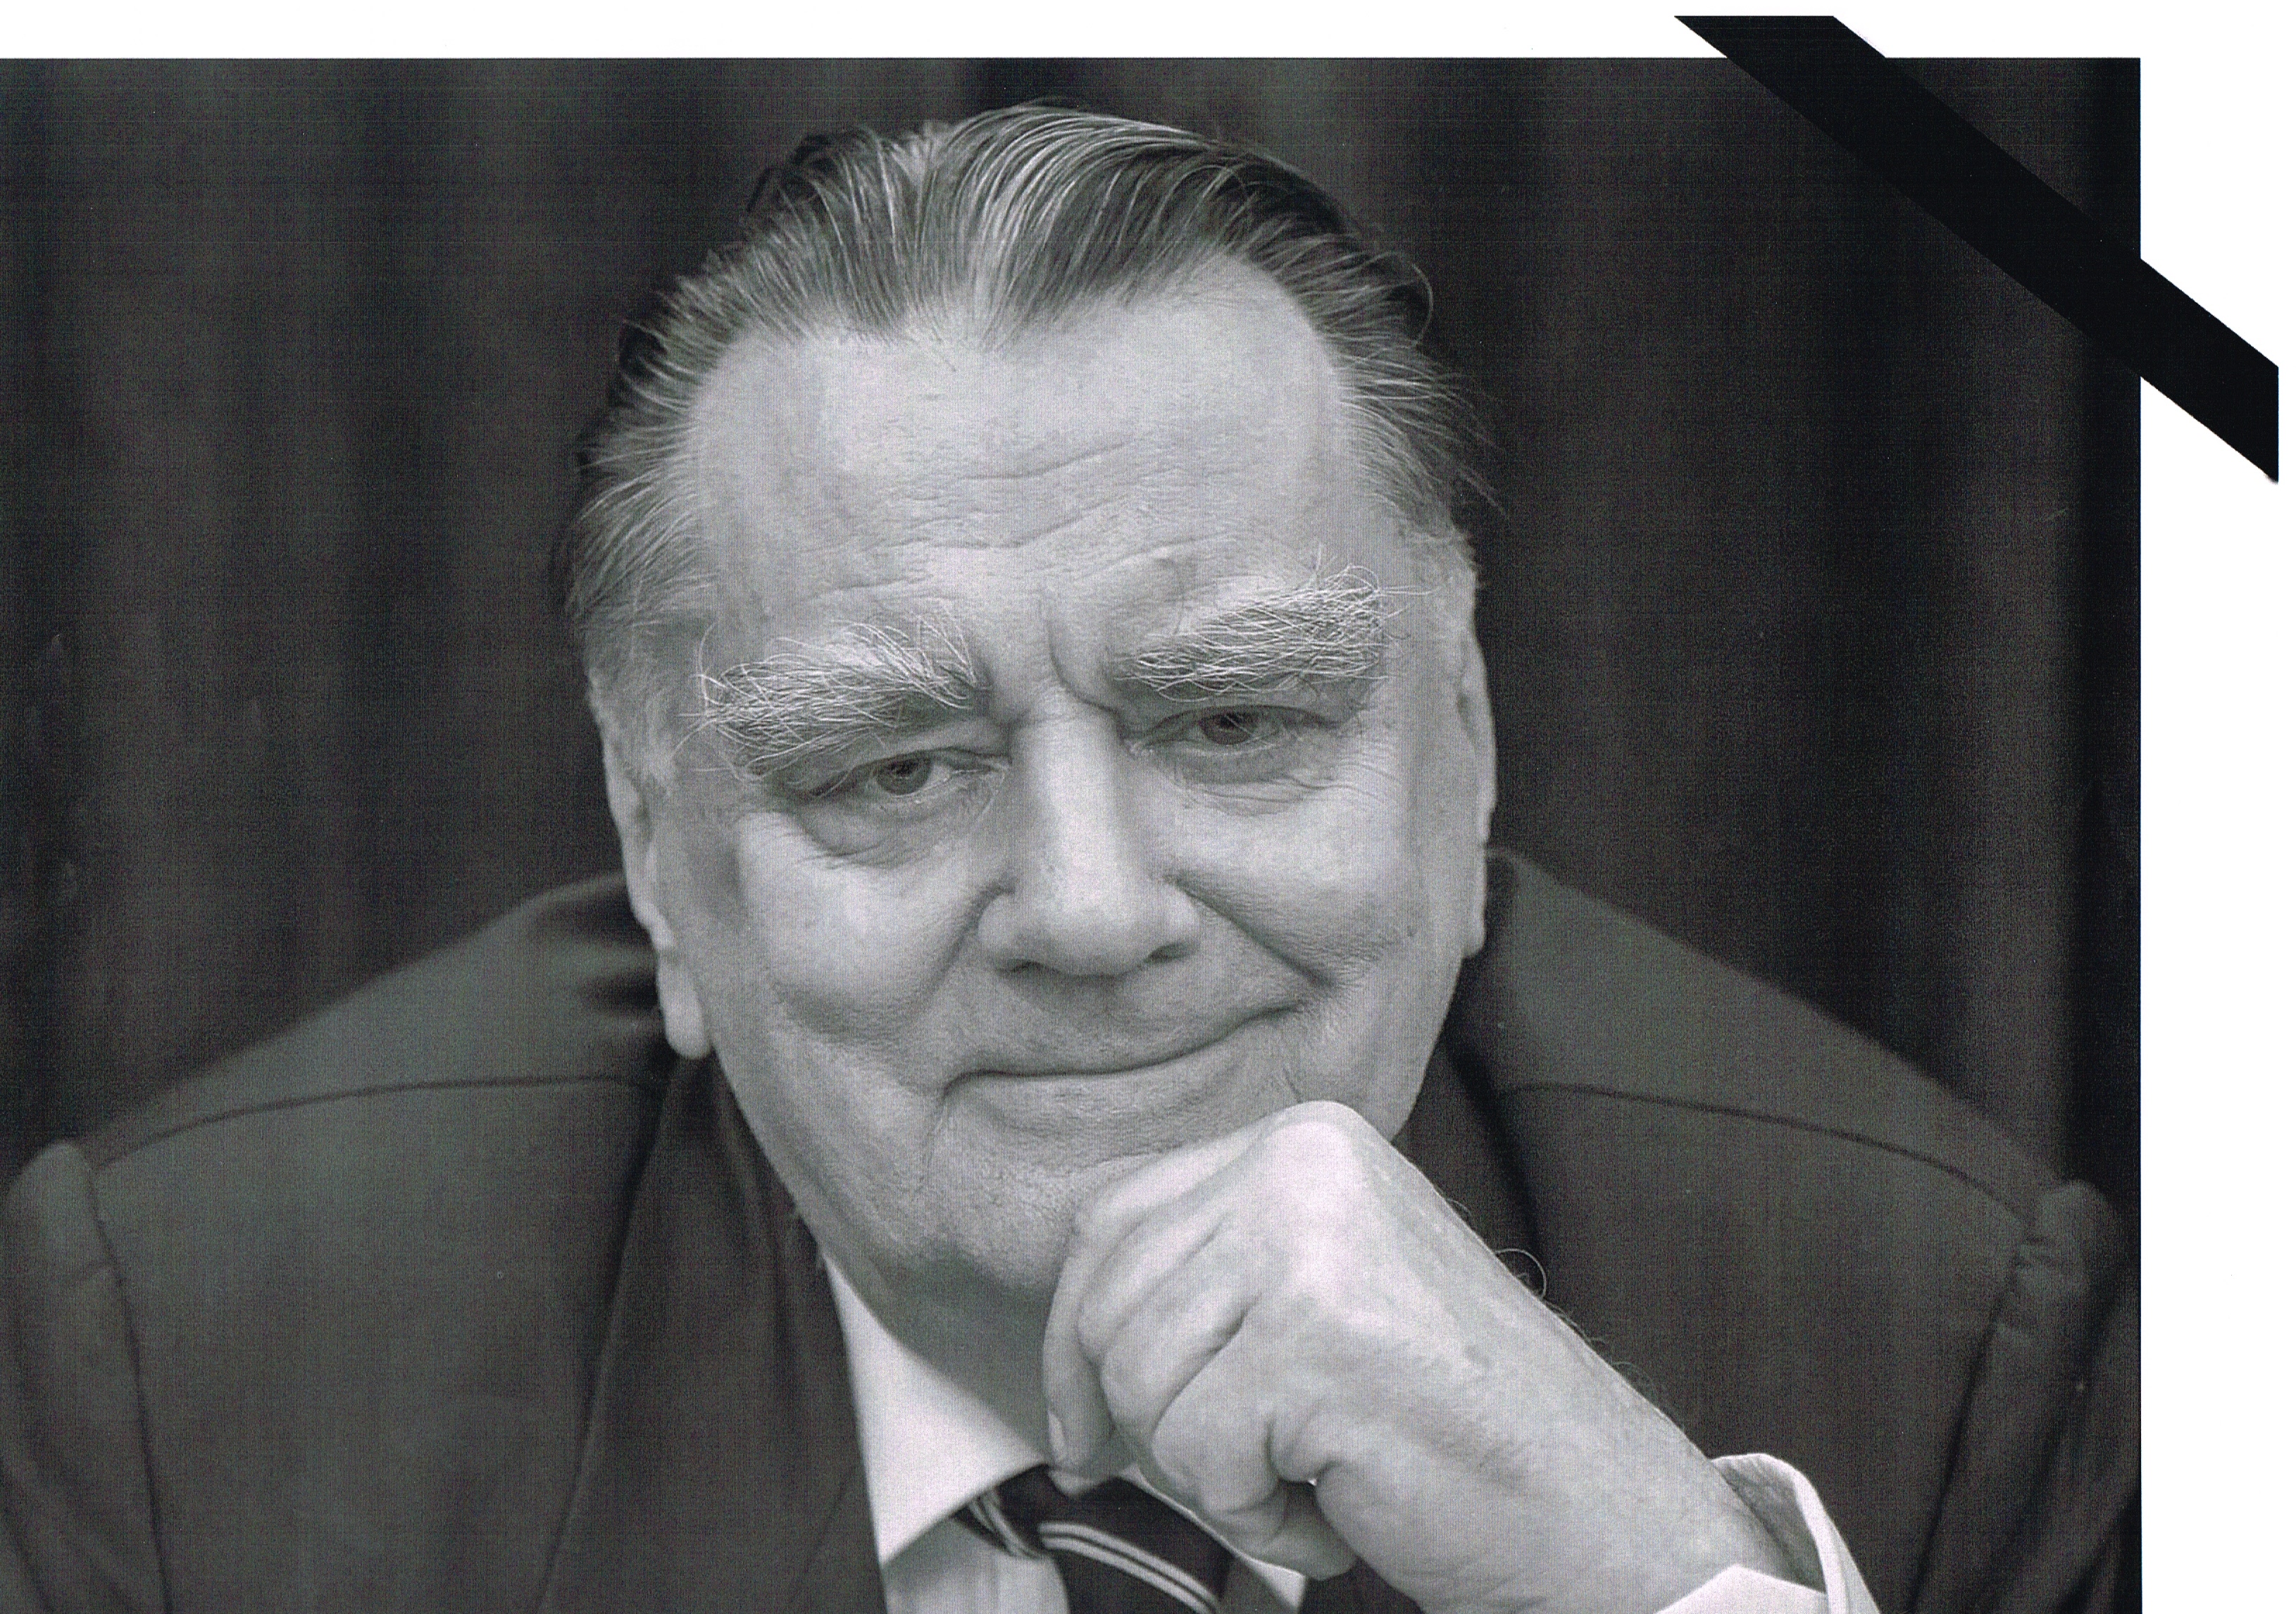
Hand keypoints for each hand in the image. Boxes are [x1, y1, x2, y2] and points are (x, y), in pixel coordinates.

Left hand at [1041, 1101, 1795, 1613]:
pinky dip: (1257, 1513)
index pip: (1109, 1222)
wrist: (1600, 1507)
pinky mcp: (1314, 1337)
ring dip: (1216, 1470)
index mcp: (1302, 1141)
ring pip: (1141, 1385)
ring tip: (1319, 1466)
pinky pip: (1195, 1454)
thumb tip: (1071, 1324)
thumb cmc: (1456, 1421)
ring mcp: (1308, 1241)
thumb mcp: (1321, 1289)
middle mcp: (1302, 1164)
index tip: (1084, 1421)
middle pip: (1109, 1305)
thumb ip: (1213, 1270)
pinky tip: (1342, 1494)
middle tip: (1237, 1468)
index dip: (1075, 1337)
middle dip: (1143, 1418)